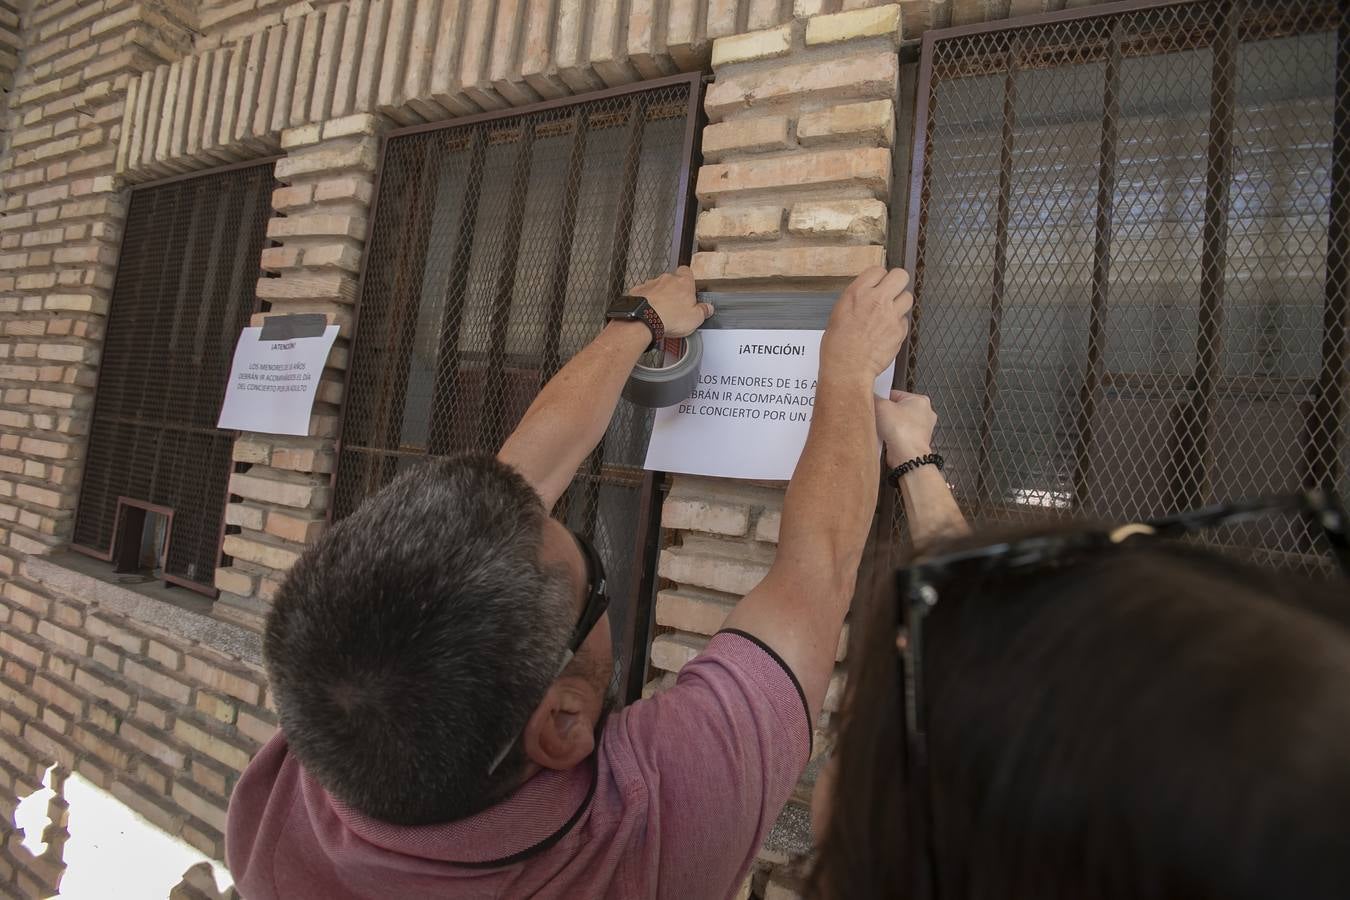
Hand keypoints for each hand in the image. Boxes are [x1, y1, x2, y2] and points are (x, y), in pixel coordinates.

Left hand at [628, 266, 713, 338]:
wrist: (644, 319)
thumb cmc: (670, 317)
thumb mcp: (695, 318)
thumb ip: (703, 311)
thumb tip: (707, 308)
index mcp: (684, 282)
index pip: (687, 271)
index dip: (688, 280)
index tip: (690, 290)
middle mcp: (667, 279)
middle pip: (672, 280)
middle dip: (673, 291)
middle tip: (676, 307)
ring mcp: (651, 284)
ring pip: (657, 287)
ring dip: (659, 297)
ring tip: (661, 313)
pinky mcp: (638, 291)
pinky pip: (644, 294)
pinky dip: (646, 301)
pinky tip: (648, 312)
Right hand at [819, 267, 911, 382]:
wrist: (848, 368)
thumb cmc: (838, 346)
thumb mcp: (838, 313)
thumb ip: (856, 299)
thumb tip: (865, 294)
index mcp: (857, 293)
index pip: (878, 270)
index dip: (879, 277)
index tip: (878, 283)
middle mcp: (877, 300)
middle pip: (900, 275)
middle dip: (897, 281)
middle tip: (892, 289)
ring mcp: (891, 315)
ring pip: (908, 297)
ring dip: (900, 303)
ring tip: (890, 312)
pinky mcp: (900, 330)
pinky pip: (905, 320)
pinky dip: (899, 324)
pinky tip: (888, 331)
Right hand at [875, 390, 936, 464]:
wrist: (907, 455)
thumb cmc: (901, 429)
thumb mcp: (881, 406)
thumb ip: (875, 398)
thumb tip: (871, 397)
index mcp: (920, 400)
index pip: (895, 394)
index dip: (882, 399)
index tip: (874, 404)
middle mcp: (925, 413)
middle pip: (897, 409)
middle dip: (885, 413)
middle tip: (876, 416)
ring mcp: (921, 429)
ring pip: (898, 423)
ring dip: (888, 426)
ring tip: (881, 429)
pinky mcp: (916, 442)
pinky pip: (899, 435)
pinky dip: (892, 436)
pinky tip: (885, 438)